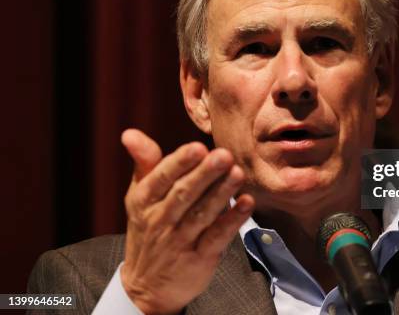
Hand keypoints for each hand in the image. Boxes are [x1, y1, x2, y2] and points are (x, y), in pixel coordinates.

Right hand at [119, 129, 254, 314]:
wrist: (146, 285)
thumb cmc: (148, 227)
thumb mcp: (140, 195)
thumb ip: (144, 162)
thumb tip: (130, 133)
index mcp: (144, 201)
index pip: (160, 179)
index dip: (179, 163)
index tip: (197, 147)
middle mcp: (159, 221)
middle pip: (183, 195)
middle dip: (204, 175)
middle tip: (224, 155)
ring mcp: (179, 242)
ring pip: (202, 215)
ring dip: (222, 193)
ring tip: (238, 173)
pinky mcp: (199, 259)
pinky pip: (217, 238)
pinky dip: (232, 221)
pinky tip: (247, 204)